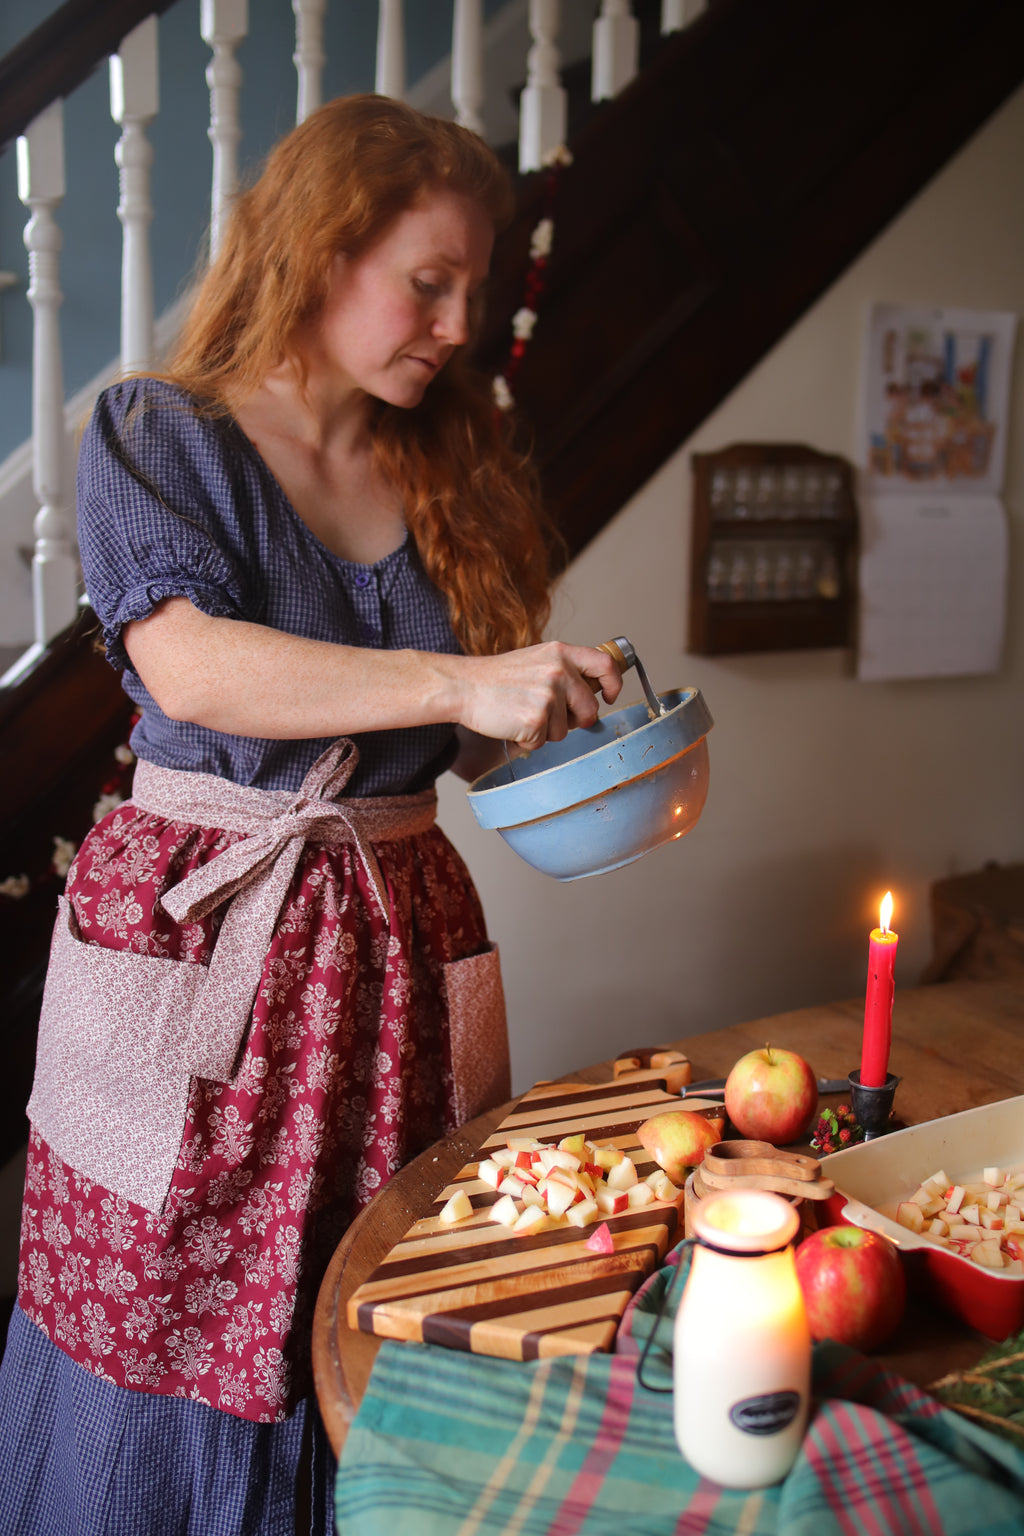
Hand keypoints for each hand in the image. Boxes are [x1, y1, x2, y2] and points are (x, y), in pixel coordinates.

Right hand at [454, 642, 623, 751]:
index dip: (614, 684)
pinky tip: (512, 723)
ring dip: (545, 731)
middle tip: (550, 717)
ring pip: (565, 731)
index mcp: (561, 653)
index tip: (609, 696)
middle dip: (576, 721)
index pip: (606, 665)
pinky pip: (543, 743)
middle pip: (589, 708)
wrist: (464, 685)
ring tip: (521, 713)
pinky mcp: (535, 719)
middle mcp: (559, 671)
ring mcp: (548, 695)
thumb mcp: (537, 659)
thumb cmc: (497, 678)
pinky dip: (528, 740)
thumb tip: (593, 692)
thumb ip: (565, 670)